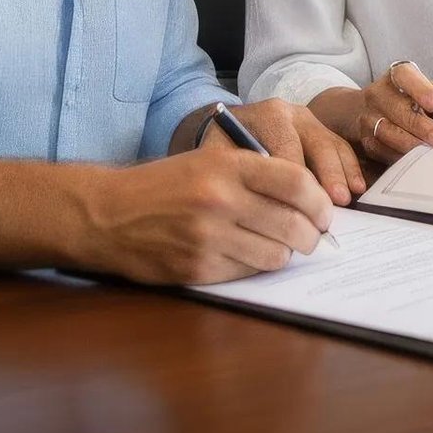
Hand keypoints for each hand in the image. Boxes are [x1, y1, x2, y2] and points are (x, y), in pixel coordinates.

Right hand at [81, 147, 334, 285]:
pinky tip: (248, 256)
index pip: (296, 183)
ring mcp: (209, 238)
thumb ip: (254, 172)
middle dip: (312, 234)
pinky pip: (248, 273)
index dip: (320, 202)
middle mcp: (221, 200)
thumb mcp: (209, 160)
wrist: (108, 214)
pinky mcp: (198, 269)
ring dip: (285, 253)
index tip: (325, 212)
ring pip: (276, 254)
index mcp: (228, 166)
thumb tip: (307, 197)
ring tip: (280, 246)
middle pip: (293, 223)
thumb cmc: (163, 185)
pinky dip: (256, 267)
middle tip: (312, 236)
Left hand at [200, 97, 364, 203]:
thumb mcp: (222, 156)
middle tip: (333, 204)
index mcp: (268, 115)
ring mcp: (312, 120)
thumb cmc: (224, 149)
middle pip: (316, 143)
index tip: (299, 207)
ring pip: (332, 145)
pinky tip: (357, 188)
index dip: (294, 180)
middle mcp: (293, 113)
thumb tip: (261, 205)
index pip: (286, 147)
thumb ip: (239, 173)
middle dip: (327, 175)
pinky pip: (341, 147)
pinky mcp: (323, 130)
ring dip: (343, 174)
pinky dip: (351, 168)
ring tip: (348, 199)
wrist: (230, 129)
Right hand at [311, 61, 432, 166]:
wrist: (370, 112)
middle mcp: (377, 94)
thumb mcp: (430, 90)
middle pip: (396, 109)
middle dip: (419, 126)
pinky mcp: (365, 142)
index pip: (405, 76)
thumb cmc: (412, 100)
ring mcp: (367, 118)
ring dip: (409, 145)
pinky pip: (382, 151)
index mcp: (396, 76)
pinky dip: (400, 158)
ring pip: (386, 133)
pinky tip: (417, 162)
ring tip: (430, 153)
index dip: (420, 89)